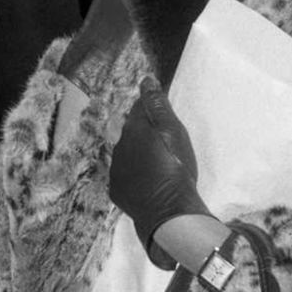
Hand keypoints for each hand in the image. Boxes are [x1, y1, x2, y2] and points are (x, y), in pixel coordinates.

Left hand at [109, 78, 209, 269]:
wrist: (169, 211)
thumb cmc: (176, 168)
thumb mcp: (174, 132)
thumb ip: (158, 106)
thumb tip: (146, 80)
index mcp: (133, 129)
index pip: (139, 109)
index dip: (150, 110)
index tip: (162, 115)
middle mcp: (119, 146)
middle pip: (131, 132)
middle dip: (143, 132)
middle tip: (164, 142)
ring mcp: (115, 170)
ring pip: (126, 154)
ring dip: (138, 154)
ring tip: (158, 163)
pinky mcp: (116, 190)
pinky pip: (124, 176)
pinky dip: (134, 175)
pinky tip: (147, 181)